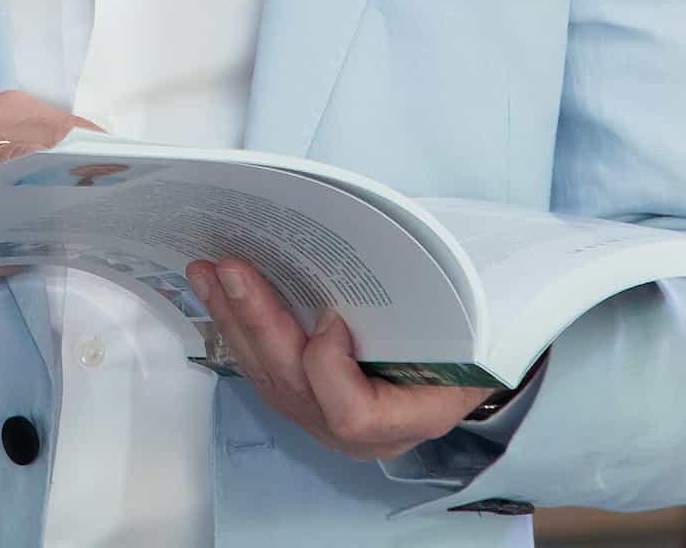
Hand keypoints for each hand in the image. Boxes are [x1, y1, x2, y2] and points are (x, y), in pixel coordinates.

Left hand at [187, 258, 495, 461]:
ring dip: (234, 318)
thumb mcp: (476, 329)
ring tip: (209, 272)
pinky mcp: (301, 398)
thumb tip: (401, 254)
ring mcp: (324, 418)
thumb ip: (439, 312)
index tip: (332, 318)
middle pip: (295, 386)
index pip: (354, 415)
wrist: (465, 360)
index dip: (331, 370)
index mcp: (411, 417)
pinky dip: (236, 324)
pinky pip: (260, 367)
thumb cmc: (469, 338)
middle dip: (260, 324)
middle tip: (234, 271)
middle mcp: (361, 431)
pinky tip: (215, 290)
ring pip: (267, 375)